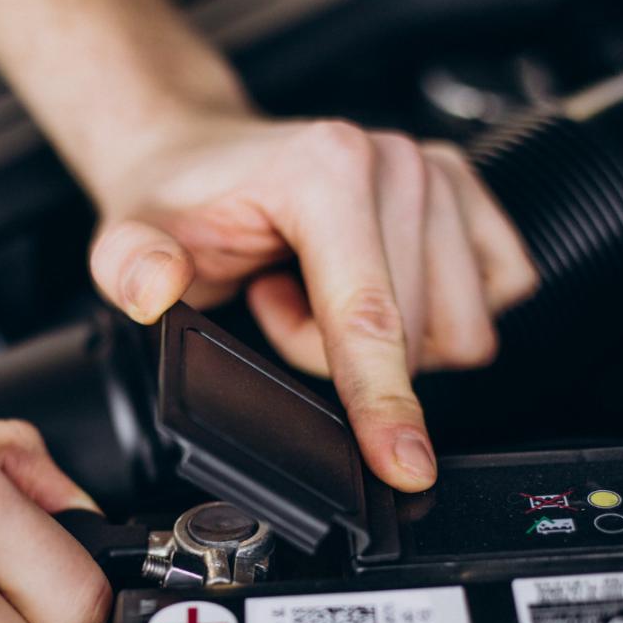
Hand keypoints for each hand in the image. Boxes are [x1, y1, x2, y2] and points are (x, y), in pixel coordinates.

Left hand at [89, 117, 537, 490]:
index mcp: (326, 169)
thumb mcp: (128, 237)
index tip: (405, 466)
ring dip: (384, 339)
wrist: (201, 155)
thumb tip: (156, 287)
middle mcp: (396, 162)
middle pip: (413, 338)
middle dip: (338, 354)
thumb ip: (132, 266)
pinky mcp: (468, 195)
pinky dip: (430, 318)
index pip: (369, 317)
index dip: (383, 403)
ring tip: (314, 292)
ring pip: (456, 330)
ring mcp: (439, 173)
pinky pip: (493, 298)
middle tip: (275, 304)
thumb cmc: (178, 201)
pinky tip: (367, 286)